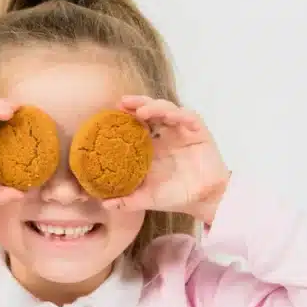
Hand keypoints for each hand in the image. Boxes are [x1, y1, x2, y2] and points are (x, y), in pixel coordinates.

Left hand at [103, 96, 230, 223]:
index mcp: (150, 146)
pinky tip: (172, 117)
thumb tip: (104, 204)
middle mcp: (164, 134)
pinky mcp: (198, 132)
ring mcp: (181, 131)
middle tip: (123, 102)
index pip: (135, 123)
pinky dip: (181, 115)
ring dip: (156, 107)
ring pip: (168, 109)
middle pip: (150, 110)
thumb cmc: (175, 196)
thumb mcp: (147, 198)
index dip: (125, 116)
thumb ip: (127, 201)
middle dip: (138, 103)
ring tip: (142, 111)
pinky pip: (189, 118)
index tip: (111, 113)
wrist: (203, 199)